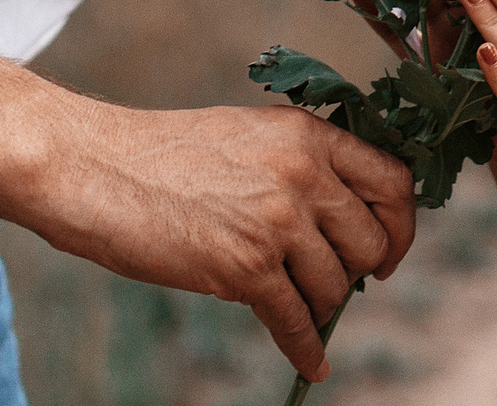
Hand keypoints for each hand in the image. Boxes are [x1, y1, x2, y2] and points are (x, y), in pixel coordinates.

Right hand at [30, 101, 416, 382]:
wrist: (95, 167)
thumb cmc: (163, 154)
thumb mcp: (249, 135)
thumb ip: (299, 164)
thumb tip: (341, 216)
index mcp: (307, 134)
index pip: (394, 181)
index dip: (401, 224)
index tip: (388, 249)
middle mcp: (303, 173)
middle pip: (372, 240)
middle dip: (359, 271)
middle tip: (338, 283)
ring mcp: (276, 220)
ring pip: (336, 285)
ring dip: (321, 306)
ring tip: (301, 310)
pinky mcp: (245, 266)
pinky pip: (296, 321)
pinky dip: (306, 349)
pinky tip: (310, 362)